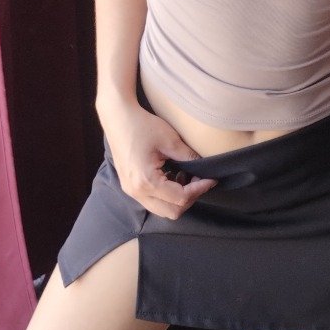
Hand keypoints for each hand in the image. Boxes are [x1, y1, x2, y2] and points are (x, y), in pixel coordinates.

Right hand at [100, 102, 218, 219]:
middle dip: (190, 198)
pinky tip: (173, 176)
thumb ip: (189, 158)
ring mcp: (131, 191)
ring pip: (162, 209)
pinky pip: (153, 201)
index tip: (211, 179)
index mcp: (146, 181)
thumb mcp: (170, 140)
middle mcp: (137, 192)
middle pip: (171, 211)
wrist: (118, 118)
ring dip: (177, 198)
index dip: (199, 190)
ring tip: (186, 177)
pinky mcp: (130, 186)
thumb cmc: (142, 126)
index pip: (180, 198)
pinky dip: (167, 195)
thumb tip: (205, 168)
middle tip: (200, 181)